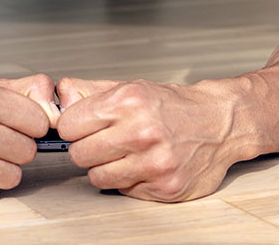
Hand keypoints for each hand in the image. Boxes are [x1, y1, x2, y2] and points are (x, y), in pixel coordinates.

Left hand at [56, 77, 238, 201]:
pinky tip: (144, 165)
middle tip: (102, 143)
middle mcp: (142, 132)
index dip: (73, 128)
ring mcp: (155, 163)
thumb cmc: (173, 105)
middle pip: (80, 154)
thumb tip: (58, 94)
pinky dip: (130, 180)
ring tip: (124, 155)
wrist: (220, 121)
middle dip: (86, 150)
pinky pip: (124, 190)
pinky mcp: (166, 187)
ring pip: (98, 177)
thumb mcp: (132, 87)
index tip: (81, 128)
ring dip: (105, 168)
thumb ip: (91, 91)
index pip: (70, 125)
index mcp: (129, 102)